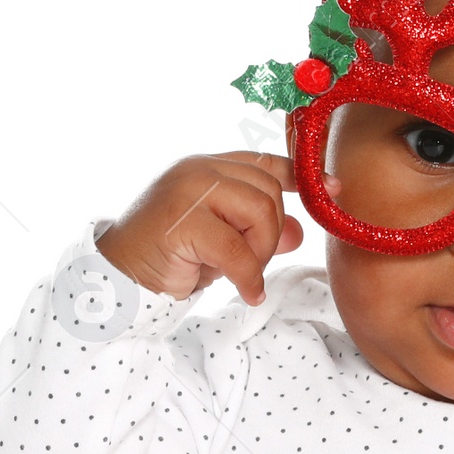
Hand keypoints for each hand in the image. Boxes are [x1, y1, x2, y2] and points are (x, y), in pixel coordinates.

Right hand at [95, 151, 307, 305]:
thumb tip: (299, 230)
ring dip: (260, 252)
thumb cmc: (170, 258)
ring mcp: (188, 190)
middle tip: (253, 263)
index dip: (302, 177)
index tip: (333, 189)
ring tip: (242, 274)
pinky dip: (247, 276)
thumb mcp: (224, 243)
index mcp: (208, 167)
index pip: (264, 162)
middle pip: (268, 191)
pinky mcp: (181, 222)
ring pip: (259, 214)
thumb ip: (259, 231)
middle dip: (271, 234)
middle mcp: (198, 170)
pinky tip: (246, 291)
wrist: (121, 277)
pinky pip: (237, 250)